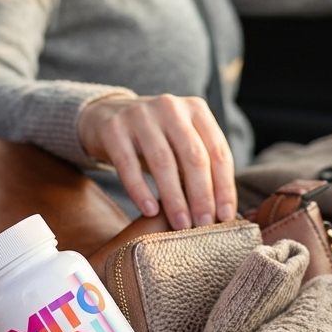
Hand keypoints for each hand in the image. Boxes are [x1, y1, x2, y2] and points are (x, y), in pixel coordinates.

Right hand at [78, 93, 237, 228]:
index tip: (225, 216)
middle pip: (194, 157)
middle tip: (204, 224)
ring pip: (163, 162)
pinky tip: (150, 211)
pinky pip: (128, 164)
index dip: (224, 186)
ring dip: (175, 198)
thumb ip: (201, 164)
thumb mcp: (181, 140)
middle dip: (202, 195)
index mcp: (196, 110)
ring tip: (181, 224)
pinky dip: (140, 190)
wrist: (106, 116)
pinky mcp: (114, 128)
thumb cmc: (155, 137)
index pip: (218, 151)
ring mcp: (140, 115)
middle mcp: (171, 107)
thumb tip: (221, 210)